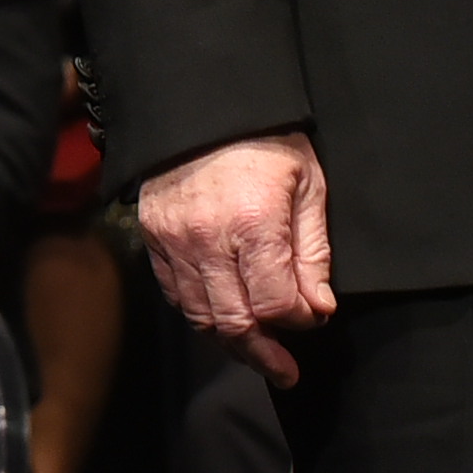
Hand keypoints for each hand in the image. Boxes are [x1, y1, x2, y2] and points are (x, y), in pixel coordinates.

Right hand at [135, 132, 334, 388]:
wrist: (205, 102)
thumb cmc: (266, 139)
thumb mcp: (307, 184)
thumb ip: (314, 251)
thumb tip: (319, 308)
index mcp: (254, 223)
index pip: (276, 303)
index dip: (300, 320)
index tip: (313, 315)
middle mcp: (208, 238)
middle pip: (235, 321)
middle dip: (265, 353)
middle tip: (285, 370)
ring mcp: (174, 239)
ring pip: (201, 315)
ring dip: (231, 341)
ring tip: (255, 352)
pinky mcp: (153, 235)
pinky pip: (174, 293)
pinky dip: (199, 312)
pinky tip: (221, 317)